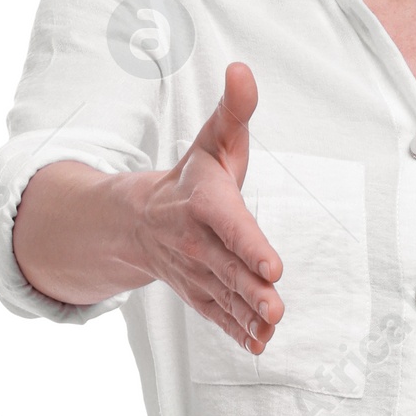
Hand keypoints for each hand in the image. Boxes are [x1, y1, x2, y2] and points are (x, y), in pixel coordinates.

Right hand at [11, 62, 282, 346]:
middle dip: (252, 290)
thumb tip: (242, 69)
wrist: (138, 219)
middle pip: (228, 269)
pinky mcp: (198, 293)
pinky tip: (258, 346)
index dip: (250, 245)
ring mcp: (194, 271)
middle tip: (276, 308)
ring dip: (247, 316)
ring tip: (272, 331)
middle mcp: (194, 241)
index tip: (273, 266)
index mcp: (204, 202)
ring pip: (224, 296)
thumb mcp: (213, 139)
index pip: (230, 225)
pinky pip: (216, 314)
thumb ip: (234, 110)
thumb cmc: (193, 176)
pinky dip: (235, 332)